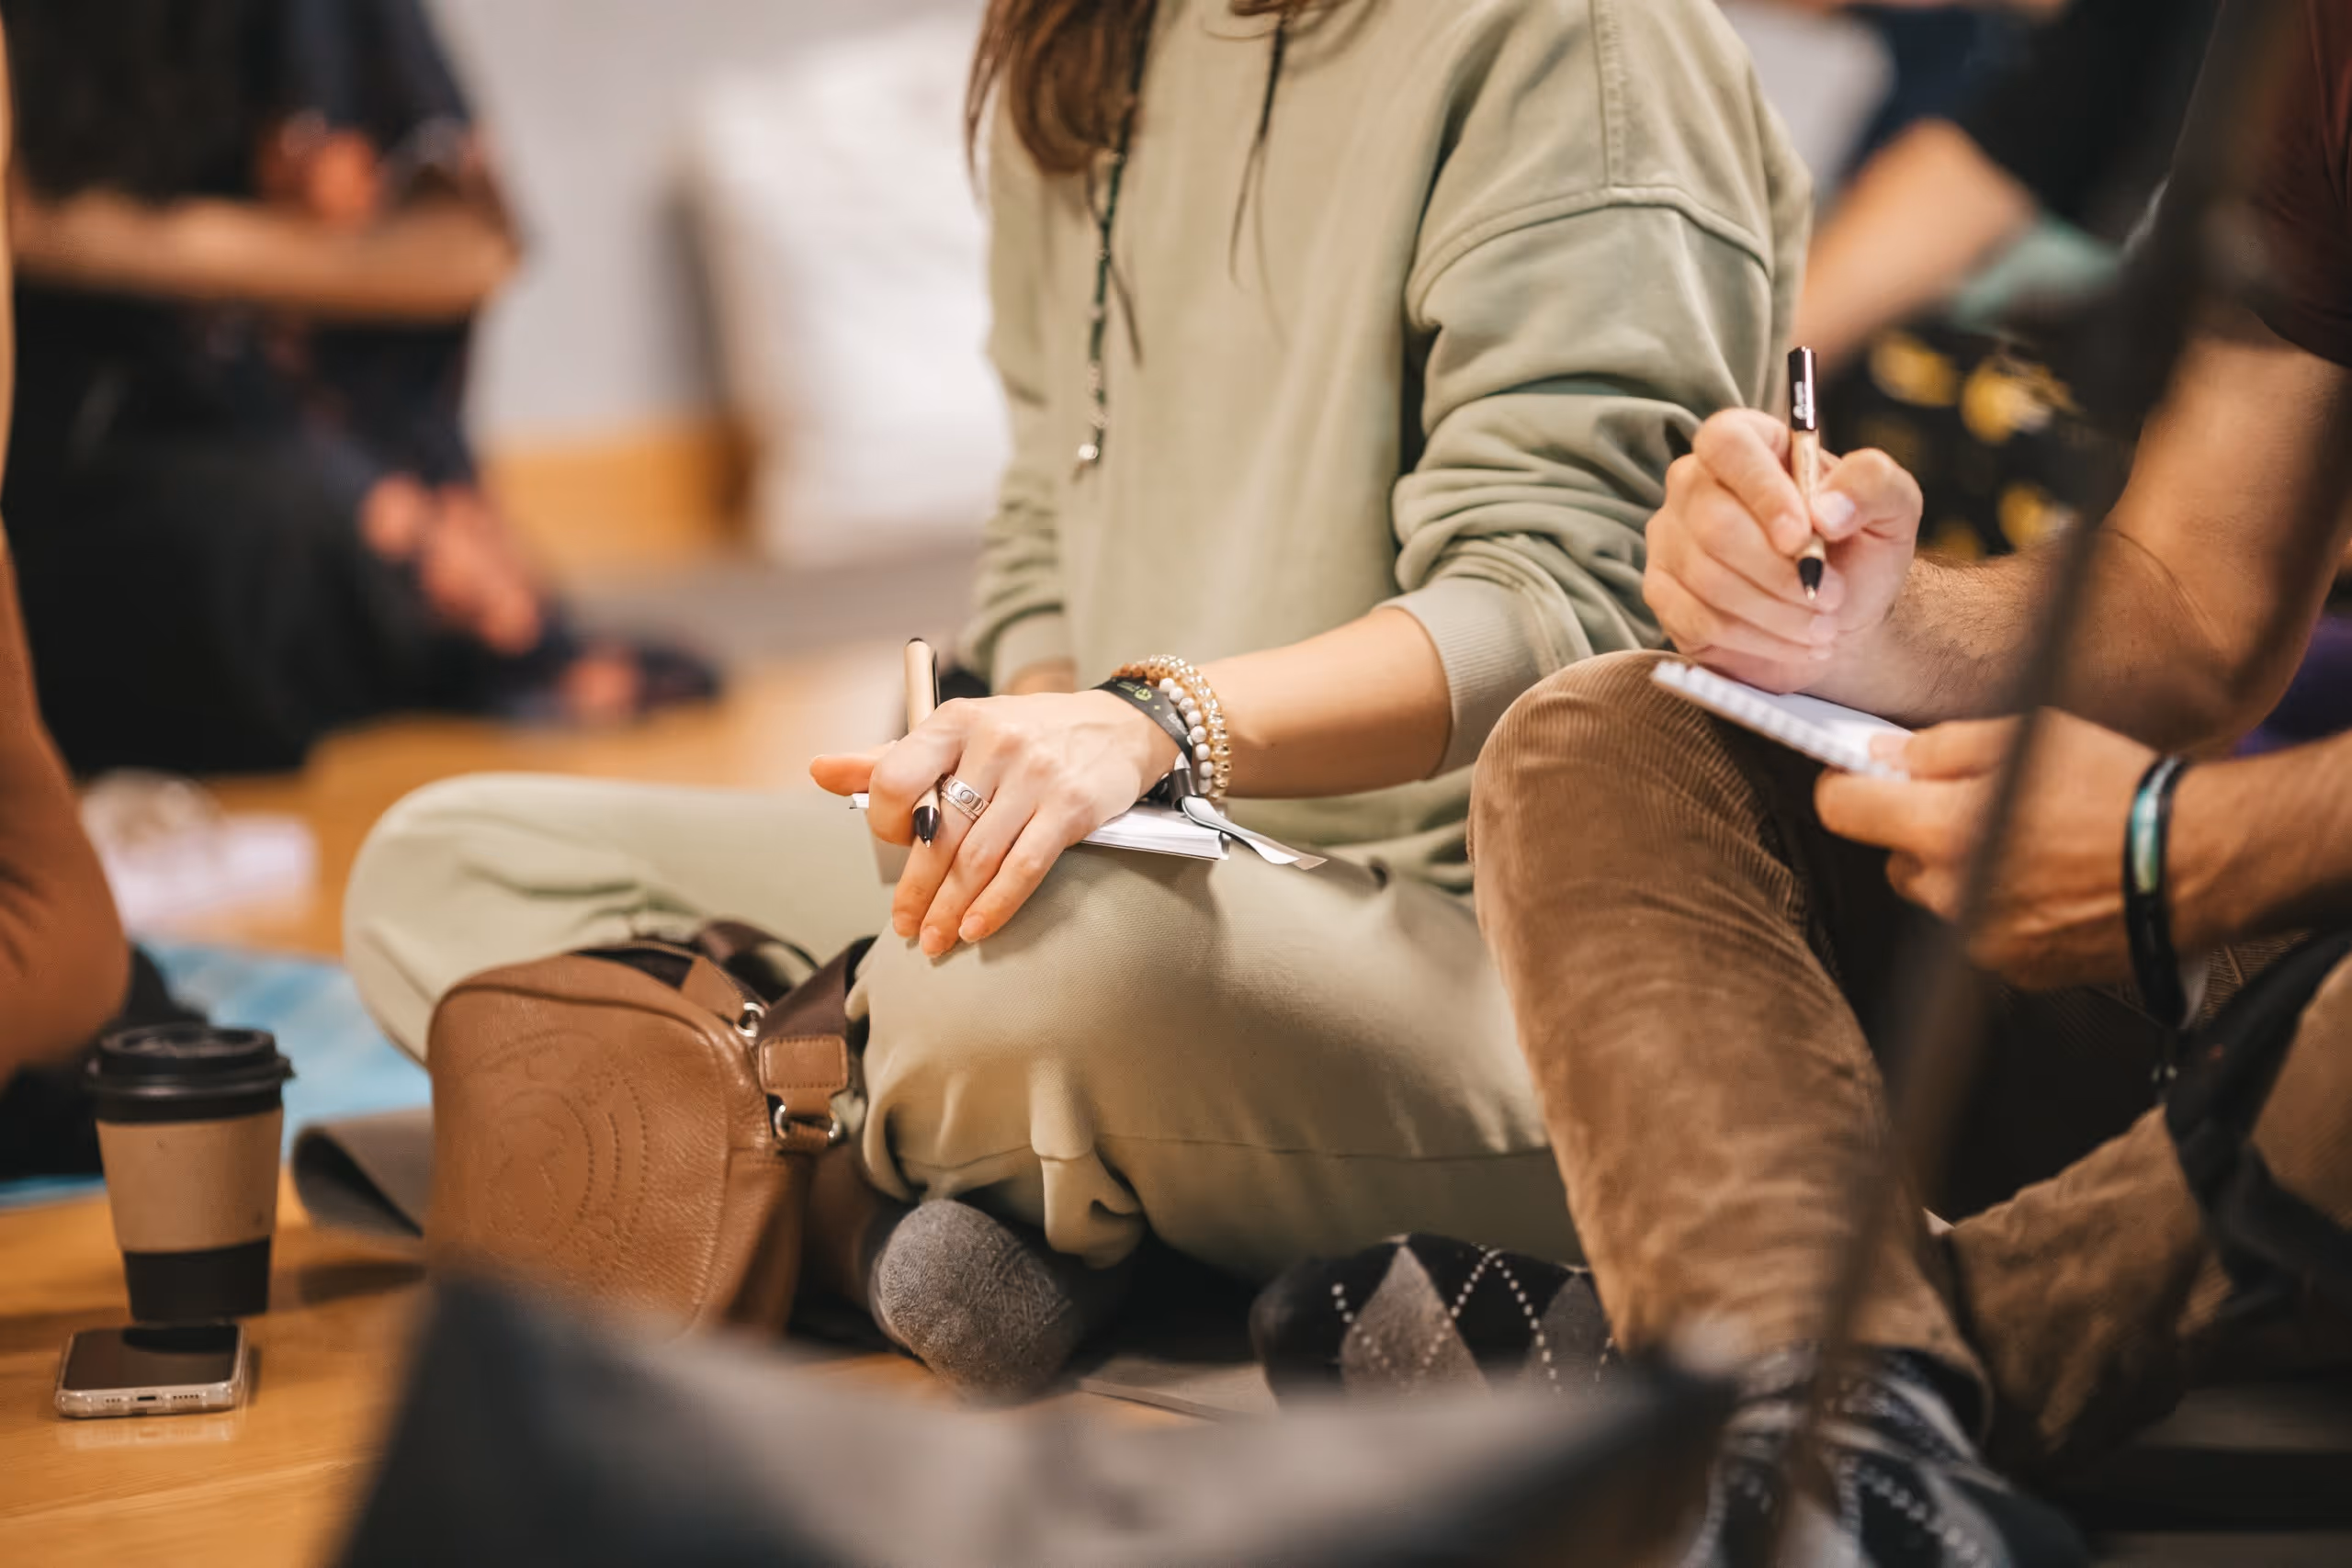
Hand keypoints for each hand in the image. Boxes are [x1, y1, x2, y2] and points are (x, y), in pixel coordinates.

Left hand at [810, 692, 1178, 954]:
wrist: (1116, 727)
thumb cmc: (1025, 734)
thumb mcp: (958, 733)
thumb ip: (890, 758)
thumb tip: (819, 771)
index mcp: (955, 722)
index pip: (896, 779)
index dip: (887, 825)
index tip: (897, 848)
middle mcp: (994, 744)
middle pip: (937, 833)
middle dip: (915, 890)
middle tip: (904, 926)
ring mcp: (1036, 776)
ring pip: (977, 858)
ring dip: (951, 908)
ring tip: (936, 938)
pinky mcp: (1071, 807)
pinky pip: (1024, 867)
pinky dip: (997, 905)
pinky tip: (978, 928)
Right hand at [1646, 409, 1922, 691]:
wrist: (1837, 617)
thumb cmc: (1858, 552)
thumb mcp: (1892, 509)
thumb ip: (1873, 485)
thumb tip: (1826, 510)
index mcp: (1749, 443)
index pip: (1727, 444)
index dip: (1761, 490)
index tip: (1803, 537)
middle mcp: (1695, 482)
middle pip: (1713, 522)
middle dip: (1779, 572)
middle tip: (1832, 597)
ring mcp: (1670, 538)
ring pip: (1707, 577)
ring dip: (1775, 611)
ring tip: (1822, 626)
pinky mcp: (1662, 593)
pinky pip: (1696, 619)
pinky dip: (1755, 640)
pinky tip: (1792, 643)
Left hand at [1814, 711, 2156, 988]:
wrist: (2200, 862)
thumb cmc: (2119, 788)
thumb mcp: (2027, 735)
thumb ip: (1940, 749)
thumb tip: (1880, 756)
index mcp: (1943, 830)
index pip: (1842, 811)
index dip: (1848, 788)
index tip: (1864, 779)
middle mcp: (1952, 893)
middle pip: (1896, 860)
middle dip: (1922, 833)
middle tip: (1982, 808)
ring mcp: (1982, 940)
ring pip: (1941, 898)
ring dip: (1964, 873)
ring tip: (2030, 846)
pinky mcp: (2016, 971)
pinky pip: (1982, 932)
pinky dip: (2002, 909)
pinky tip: (2051, 885)